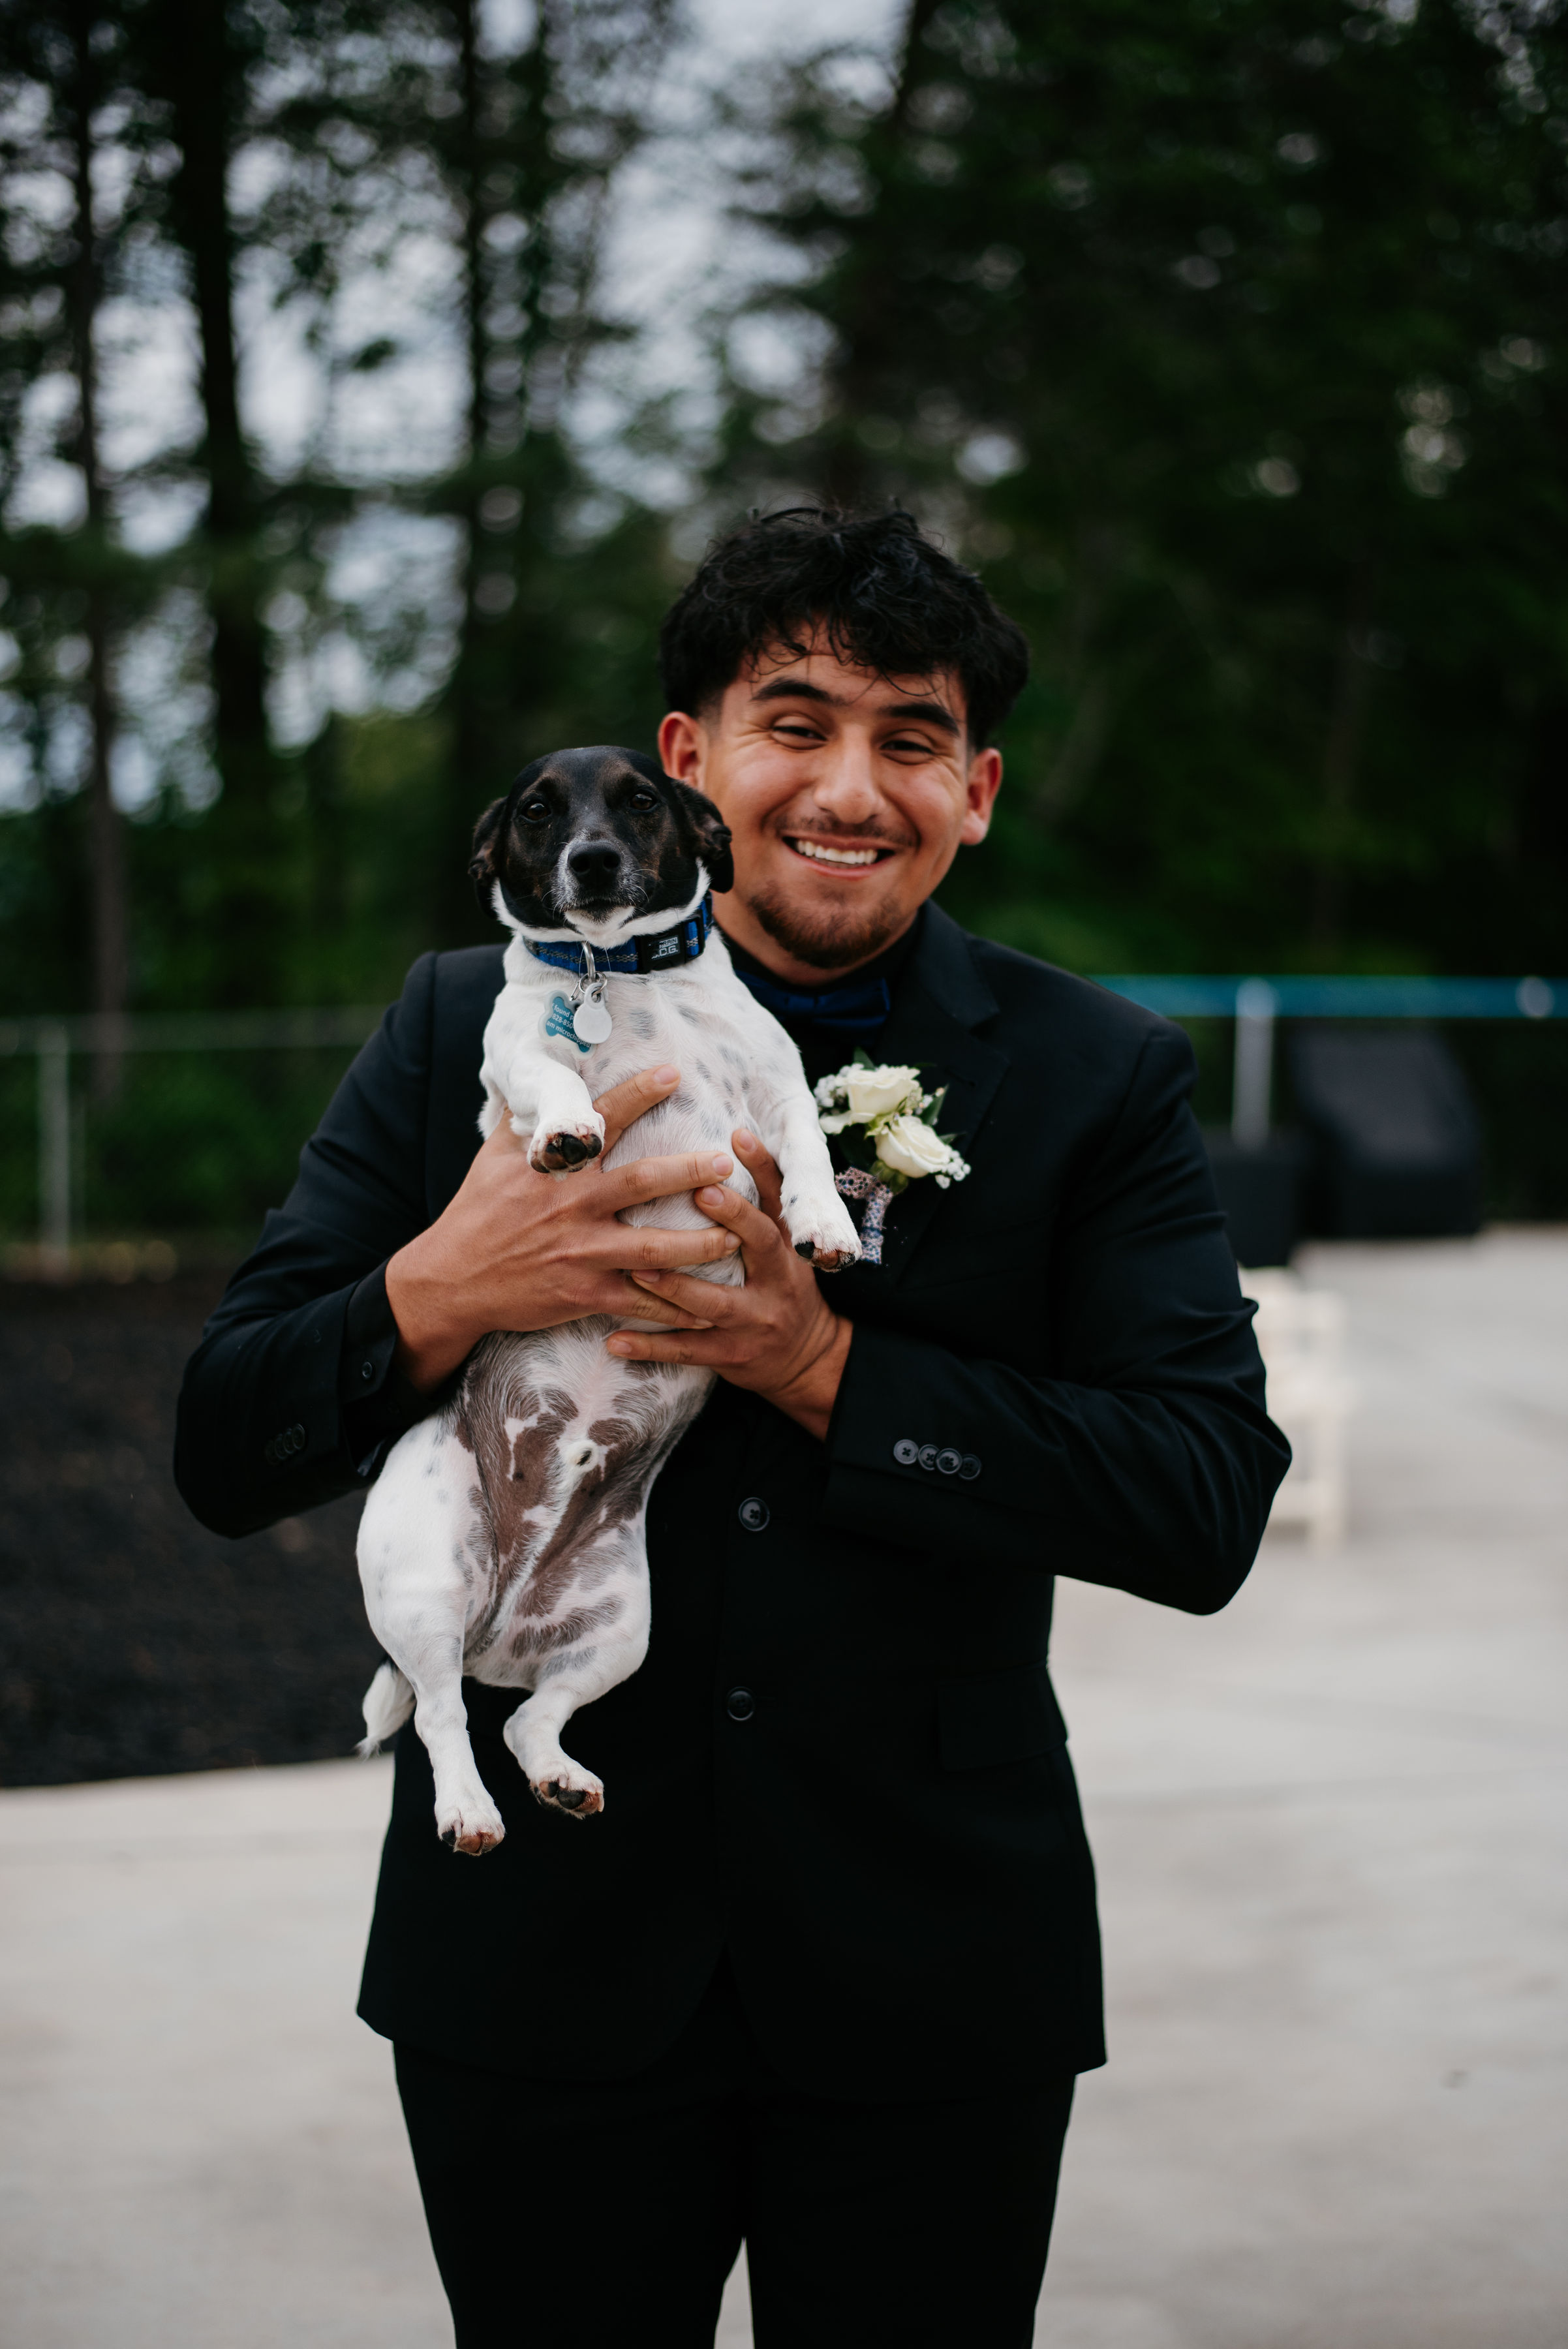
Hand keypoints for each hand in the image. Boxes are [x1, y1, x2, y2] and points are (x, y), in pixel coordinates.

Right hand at [385, 1065, 741, 1390]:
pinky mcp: (584, 1293)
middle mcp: (572, 1206)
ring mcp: (581, 1252)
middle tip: (727, 1162)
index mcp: (555, 1167)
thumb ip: (526, 1115)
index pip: (601, 1121)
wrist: (452, 1280)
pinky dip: (674, 1309)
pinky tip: (706, 1310)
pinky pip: (640, 1301)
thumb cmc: (477, 1210)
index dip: (638, 1094)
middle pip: (641, 1183)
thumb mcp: (494, 1154)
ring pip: (654, 1249)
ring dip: (699, 1244)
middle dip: (688, 1171)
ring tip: (735, 1236)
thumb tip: (537, 1068)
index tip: (674, 1074)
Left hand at [607, 1129, 851, 1442]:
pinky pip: (686, 1351)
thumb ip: (760, 1198)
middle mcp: (776, 1279)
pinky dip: (649, 1347)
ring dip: (673, 1286)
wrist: (805, 1359)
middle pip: (759, 1243)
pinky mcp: (730, 1356)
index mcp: (784, 1246)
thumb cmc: (779, 1285)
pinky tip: (614, 1340)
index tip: (737, 1137)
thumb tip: (733, 1131)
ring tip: (635, 1270)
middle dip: (731, 1218)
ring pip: (712, 1302)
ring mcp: (752, 1321)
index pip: (777, 1198)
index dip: (762, 1168)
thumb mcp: (781, 1243)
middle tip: (698, 1191)